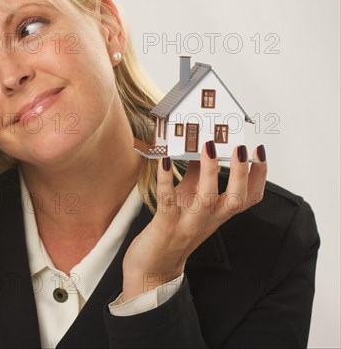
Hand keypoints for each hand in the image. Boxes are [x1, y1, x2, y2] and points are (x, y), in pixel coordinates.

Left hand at [121, 142, 266, 300]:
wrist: (153, 268)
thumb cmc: (172, 230)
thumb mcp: (190, 201)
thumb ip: (196, 176)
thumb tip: (200, 147)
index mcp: (218, 214)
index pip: (249, 198)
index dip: (259, 176)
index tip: (260, 152)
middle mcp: (208, 220)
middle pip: (236, 199)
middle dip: (242, 173)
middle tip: (242, 148)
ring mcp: (188, 224)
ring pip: (206, 201)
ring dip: (209, 173)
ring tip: (208, 147)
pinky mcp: (165, 226)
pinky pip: (168, 202)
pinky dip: (166, 181)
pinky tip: (164, 161)